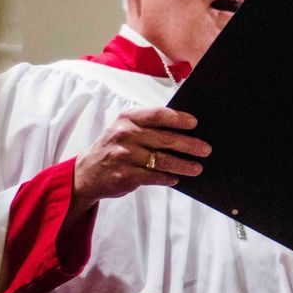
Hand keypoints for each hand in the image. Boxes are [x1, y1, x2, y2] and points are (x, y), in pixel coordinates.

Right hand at [72, 107, 210, 214]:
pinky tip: (176, 178)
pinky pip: (153, 176)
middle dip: (189, 145)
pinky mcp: (124, 175)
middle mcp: (125, 134)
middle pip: (165, 139)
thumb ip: (148, 126)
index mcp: (127, 118)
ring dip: (183, 165)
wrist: (86, 173)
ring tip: (198, 168)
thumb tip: (185, 131)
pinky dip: (167, 178)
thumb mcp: (125, 129)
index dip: (178, 118)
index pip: (157, 114)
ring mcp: (124, 155)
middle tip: (206, 149)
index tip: (195, 123)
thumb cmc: (114, 147)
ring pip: (162, 160)